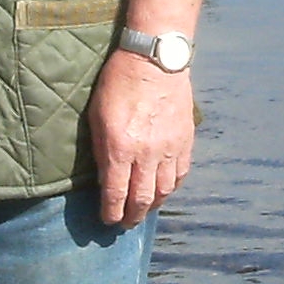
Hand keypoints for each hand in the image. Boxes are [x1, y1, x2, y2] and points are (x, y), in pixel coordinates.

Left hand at [84, 51, 194, 228]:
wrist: (155, 60)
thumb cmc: (118, 83)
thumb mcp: (97, 116)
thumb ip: (101, 151)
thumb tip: (105, 180)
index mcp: (121, 147)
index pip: (116, 194)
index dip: (111, 213)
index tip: (107, 221)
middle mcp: (147, 154)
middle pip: (142, 199)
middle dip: (132, 217)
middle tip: (125, 223)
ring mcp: (170, 148)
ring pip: (165, 191)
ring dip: (153, 206)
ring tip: (144, 210)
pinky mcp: (186, 141)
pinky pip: (181, 174)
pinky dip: (171, 188)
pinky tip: (163, 190)